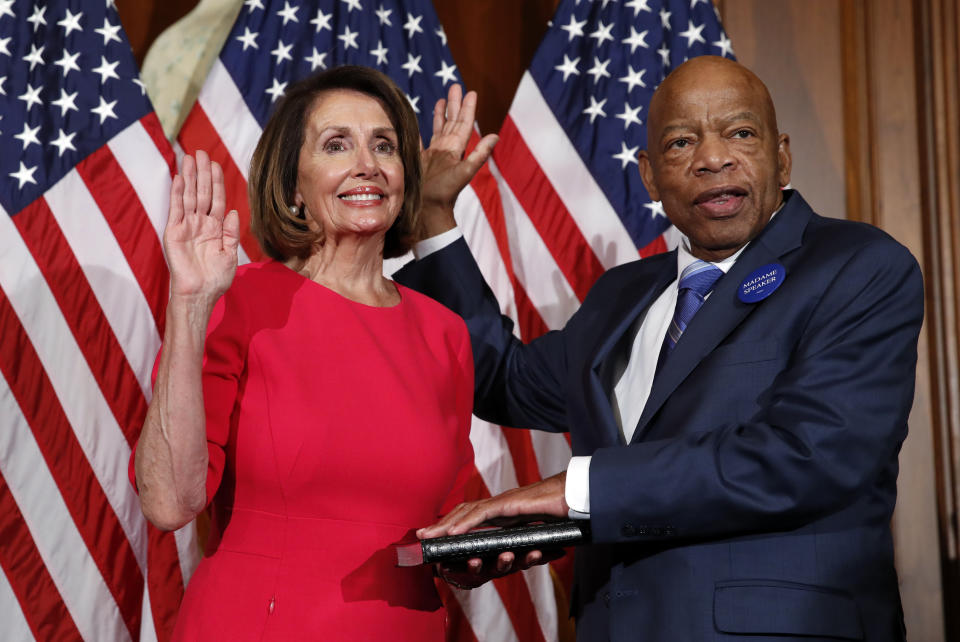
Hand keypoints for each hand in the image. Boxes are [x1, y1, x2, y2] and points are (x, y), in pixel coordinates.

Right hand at [164, 150, 239, 300]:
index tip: (216, 163)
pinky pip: (176, 209)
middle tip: (202, 152)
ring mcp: (186, 226)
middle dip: (203, 173)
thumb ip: (231, 232)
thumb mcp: (230, 254)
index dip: (216, 182)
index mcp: (215, 228)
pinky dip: (177, 193)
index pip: (216, 199)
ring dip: (189, 177)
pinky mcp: (173, 232)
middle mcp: (200, 223)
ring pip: (189, 196)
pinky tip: (179, 178)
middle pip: (202, 192)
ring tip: (189, 157)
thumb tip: (233, 211)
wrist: (200, 294)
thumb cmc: (216, 278)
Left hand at [418, 472, 568, 587]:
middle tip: (420, 537)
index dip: (452, 522)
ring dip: (445, 525)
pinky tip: (453, 534)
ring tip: (428, 537)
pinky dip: (466, 524)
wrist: (578, 493)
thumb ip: (525, 535)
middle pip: (463, 512)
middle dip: (440, 524)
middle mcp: (500, 503)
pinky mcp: (511, 505)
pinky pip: (483, 514)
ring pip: (468, 512)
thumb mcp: (538, 528)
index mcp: (504, 510)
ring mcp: (504, 502)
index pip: (472, 514)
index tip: (436, 534)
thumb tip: (519, 549)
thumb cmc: (562, 509)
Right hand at [419, 84, 497, 237]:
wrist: (429, 209)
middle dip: (454, 104)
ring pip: (438, 128)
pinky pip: (420, 139)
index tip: (470, 92)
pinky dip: (420, 128)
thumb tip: (495, 136)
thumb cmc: (446, 193)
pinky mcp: (420, 159)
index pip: (463, 124)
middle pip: (451, 121)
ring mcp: (433, 154)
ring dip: (442, 113)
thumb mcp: (465, 172)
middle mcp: (445, 149)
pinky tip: (419, 120)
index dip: (467, 108)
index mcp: (456, 149)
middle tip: (455, 86)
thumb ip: (479, 154)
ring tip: (443, 99)